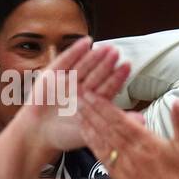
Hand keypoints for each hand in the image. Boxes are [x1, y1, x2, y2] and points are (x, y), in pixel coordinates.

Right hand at [14, 38, 129, 153]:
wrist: (35, 135)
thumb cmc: (62, 136)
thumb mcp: (92, 131)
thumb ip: (115, 121)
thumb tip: (143, 121)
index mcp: (92, 101)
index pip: (108, 86)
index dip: (117, 77)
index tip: (126, 66)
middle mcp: (81, 89)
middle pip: (96, 73)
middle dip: (106, 64)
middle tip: (115, 53)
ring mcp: (66, 81)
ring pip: (83, 65)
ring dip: (94, 56)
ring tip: (104, 47)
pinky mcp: (51, 76)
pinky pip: (64, 61)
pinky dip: (74, 51)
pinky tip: (86, 42)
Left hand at [79, 93, 178, 178]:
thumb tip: (178, 101)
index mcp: (146, 142)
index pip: (119, 120)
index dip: (104, 106)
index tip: (92, 94)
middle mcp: (130, 153)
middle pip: (106, 127)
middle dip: (91, 111)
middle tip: (78, 96)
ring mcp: (122, 166)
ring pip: (100, 141)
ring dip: (88, 125)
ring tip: (76, 112)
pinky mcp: (117, 177)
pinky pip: (101, 157)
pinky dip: (92, 144)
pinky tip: (85, 134)